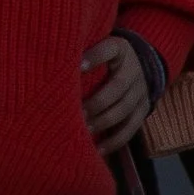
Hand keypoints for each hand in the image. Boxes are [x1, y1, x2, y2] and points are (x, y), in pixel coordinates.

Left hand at [80, 34, 154, 155]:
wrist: (142, 64)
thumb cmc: (107, 57)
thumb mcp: (100, 45)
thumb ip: (83, 50)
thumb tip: (51, 58)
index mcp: (120, 49)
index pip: (109, 49)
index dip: (95, 57)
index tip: (77, 67)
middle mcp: (133, 70)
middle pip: (117, 86)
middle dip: (97, 101)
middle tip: (77, 112)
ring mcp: (140, 92)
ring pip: (124, 109)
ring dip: (103, 122)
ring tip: (85, 131)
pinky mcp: (143, 110)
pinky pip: (131, 128)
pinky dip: (115, 141)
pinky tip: (98, 149)